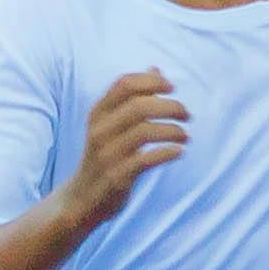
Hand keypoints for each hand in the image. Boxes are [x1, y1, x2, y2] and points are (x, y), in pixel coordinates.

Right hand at [57, 68, 188, 235]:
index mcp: (98, 113)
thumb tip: (155, 69)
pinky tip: (179, 151)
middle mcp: (100, 131)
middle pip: (139, 106)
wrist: (81, 200)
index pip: (124, 84)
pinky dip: (167, 152)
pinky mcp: (116, 177)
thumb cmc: (104, 157)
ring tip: (185, 135)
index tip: (172, 87)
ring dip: (173, 130)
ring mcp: (107, 154)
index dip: (151, 81)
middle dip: (170, 106)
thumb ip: (131, 99)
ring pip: (145, 131)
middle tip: (187, 114)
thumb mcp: (111, 125)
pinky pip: (146, 160)